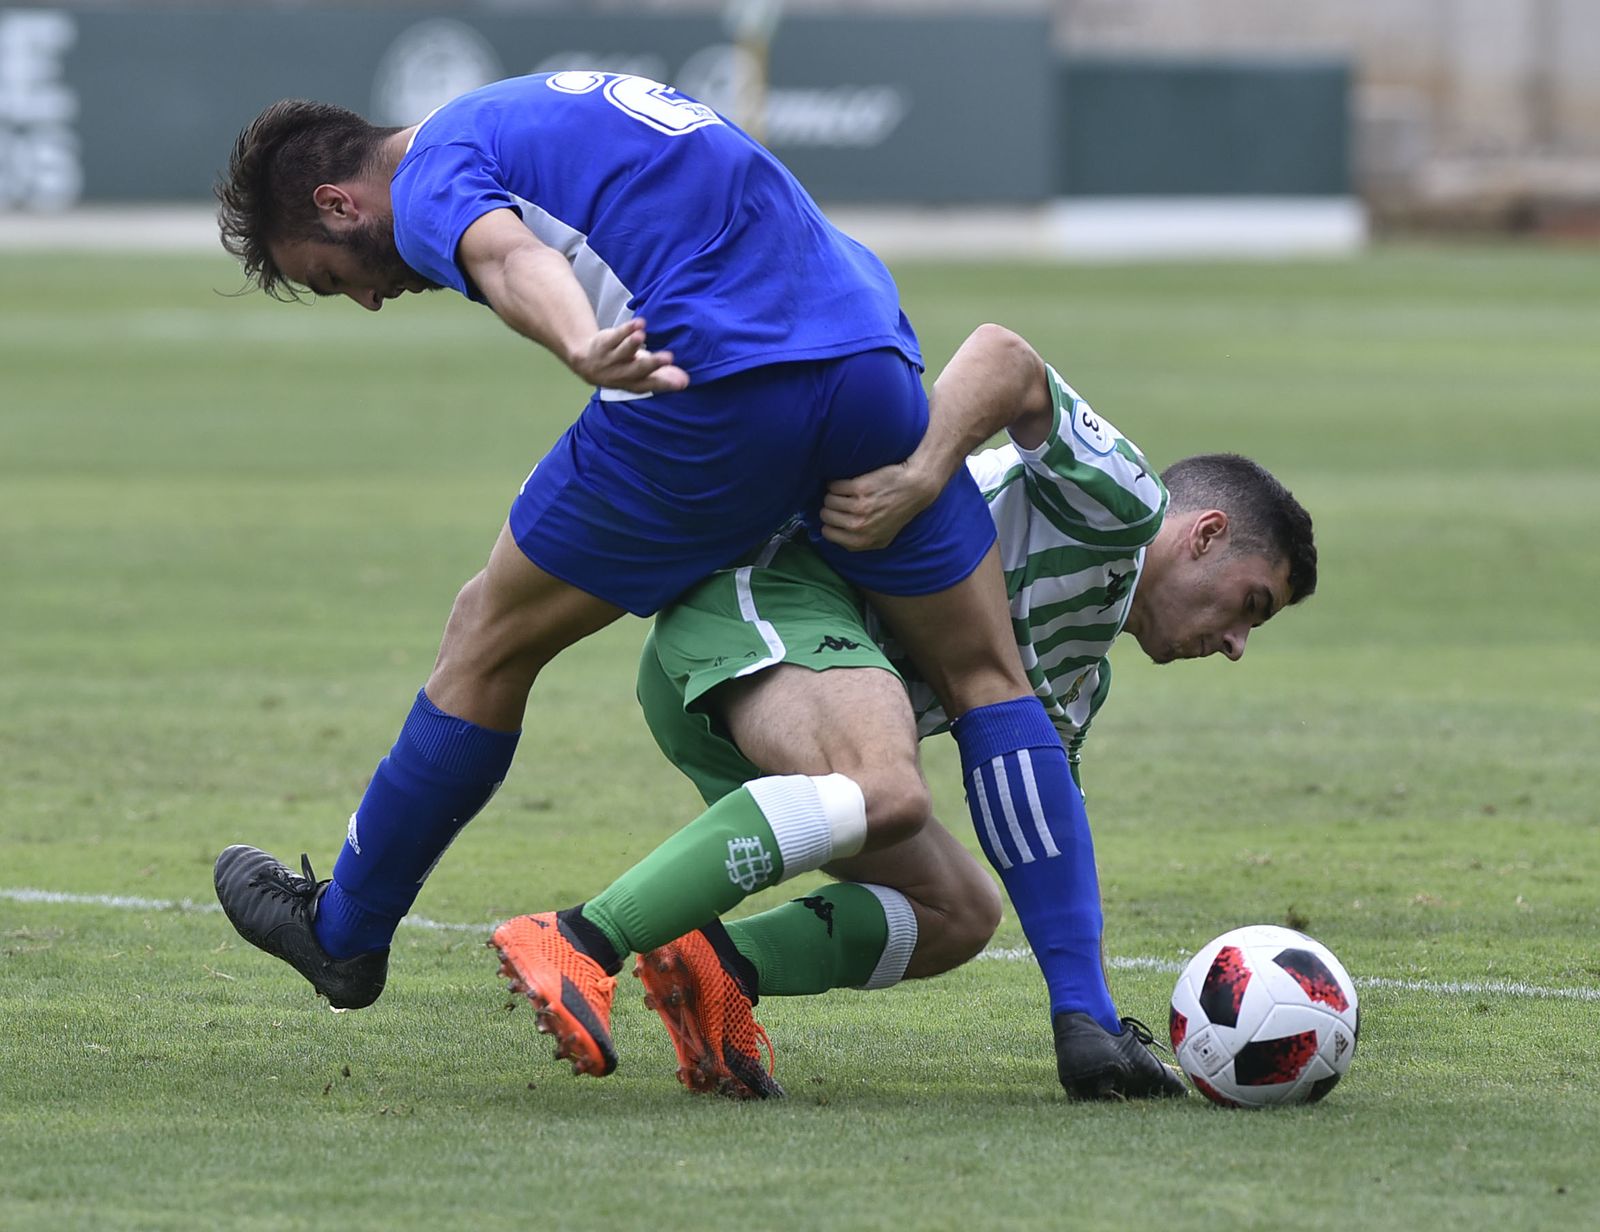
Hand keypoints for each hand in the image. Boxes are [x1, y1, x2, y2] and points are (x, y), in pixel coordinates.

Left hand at [568, 318, 688, 392]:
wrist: (587, 362)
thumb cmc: (624, 367)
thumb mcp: (641, 374)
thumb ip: (663, 376)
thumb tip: (685, 381)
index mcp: (634, 383)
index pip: (651, 384)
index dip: (665, 384)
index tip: (682, 382)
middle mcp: (621, 374)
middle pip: (638, 369)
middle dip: (653, 363)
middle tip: (669, 358)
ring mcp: (611, 359)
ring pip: (622, 352)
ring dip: (631, 344)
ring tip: (642, 336)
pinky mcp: (604, 343)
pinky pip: (615, 336)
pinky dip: (626, 329)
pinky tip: (639, 322)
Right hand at [818, 459, 939, 551]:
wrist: (915, 488)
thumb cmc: (899, 512)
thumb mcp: (883, 537)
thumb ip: (859, 542)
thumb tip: (836, 538)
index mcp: (863, 541)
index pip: (828, 533)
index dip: (831, 523)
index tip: (838, 515)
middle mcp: (859, 526)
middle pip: (825, 515)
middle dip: (831, 507)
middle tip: (843, 501)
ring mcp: (859, 507)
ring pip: (828, 499)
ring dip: (833, 494)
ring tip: (846, 492)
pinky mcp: (859, 488)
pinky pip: (834, 486)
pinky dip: (837, 483)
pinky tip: (849, 483)